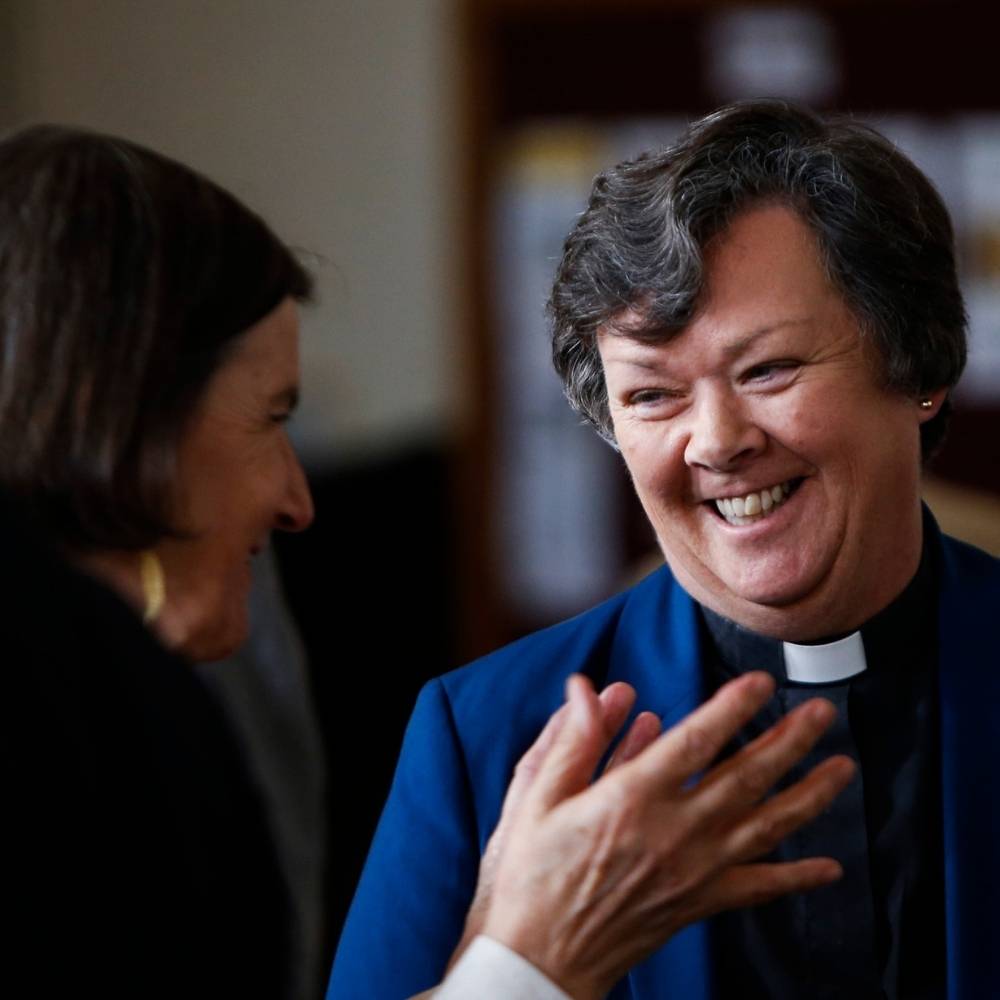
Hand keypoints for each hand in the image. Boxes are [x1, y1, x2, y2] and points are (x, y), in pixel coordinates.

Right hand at [480, 672, 854, 999]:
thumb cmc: (530, 873)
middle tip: (822, 712)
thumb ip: (572, 739)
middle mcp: (674, 832)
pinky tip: (829, 865)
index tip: (760, 680)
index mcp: (631, 797)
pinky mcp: (699, 903)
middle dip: (790, 740)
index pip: (696, 740)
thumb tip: (593, 690)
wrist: (540, 959)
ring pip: (766, 827)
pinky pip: (759, 888)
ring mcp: (693, 871)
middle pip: (746, 778)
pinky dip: (798, 877)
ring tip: (842, 767)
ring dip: (809, 795)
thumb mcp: (535, 796)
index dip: (732, 706)